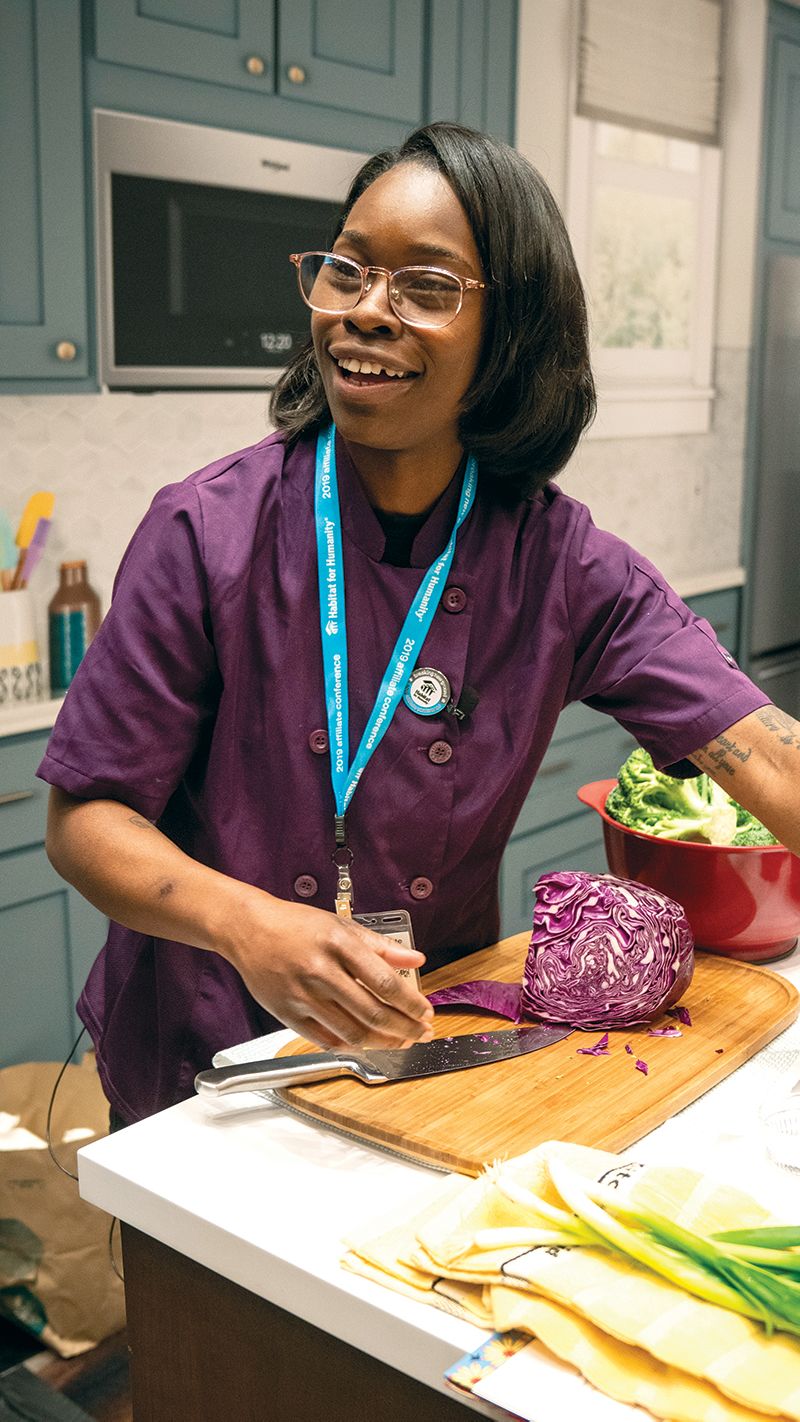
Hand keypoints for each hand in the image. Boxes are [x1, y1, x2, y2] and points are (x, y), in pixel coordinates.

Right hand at [221, 890, 434, 1049]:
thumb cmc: (297, 925)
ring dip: (382, 1042)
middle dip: (405, 1028)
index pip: (385, 982)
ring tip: (399, 1040)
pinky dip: (351, 1044)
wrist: (249, 929)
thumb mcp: (342, 926)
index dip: (411, 1003)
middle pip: (372, 1012)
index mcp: (338, 944)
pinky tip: (366, 1041)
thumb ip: (381, 946)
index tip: (426, 1012)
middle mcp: (320, 971)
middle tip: (421, 1032)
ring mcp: (302, 996)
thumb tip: (416, 960)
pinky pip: (325, 1041)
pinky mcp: (287, 1014)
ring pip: (352, 1032)